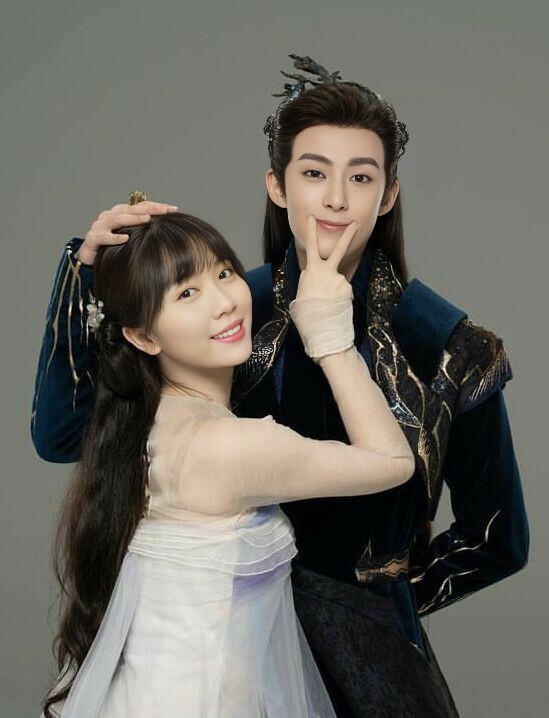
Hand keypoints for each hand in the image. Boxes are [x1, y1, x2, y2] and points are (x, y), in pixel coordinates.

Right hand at [77, 200, 177, 264]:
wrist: (88, 257)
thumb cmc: (111, 246)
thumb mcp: (129, 236)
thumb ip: (142, 231)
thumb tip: (166, 231)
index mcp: (120, 213)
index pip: (140, 206)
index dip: (156, 206)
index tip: (173, 208)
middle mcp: (110, 216)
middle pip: (131, 209)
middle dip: (149, 209)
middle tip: (165, 210)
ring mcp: (100, 226)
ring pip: (117, 219)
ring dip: (133, 219)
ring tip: (147, 219)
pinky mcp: (93, 239)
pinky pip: (103, 237)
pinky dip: (114, 238)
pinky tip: (125, 239)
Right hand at [288, 215, 358, 361]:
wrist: (323, 331)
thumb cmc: (306, 318)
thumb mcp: (300, 296)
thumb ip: (308, 282)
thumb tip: (316, 277)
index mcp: (311, 272)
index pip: (310, 247)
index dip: (310, 231)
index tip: (312, 218)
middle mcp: (327, 272)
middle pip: (339, 249)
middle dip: (348, 234)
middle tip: (357, 222)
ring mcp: (340, 280)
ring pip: (337, 280)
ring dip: (333, 291)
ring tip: (326, 306)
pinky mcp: (348, 289)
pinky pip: (342, 291)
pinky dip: (338, 298)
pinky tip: (333, 308)